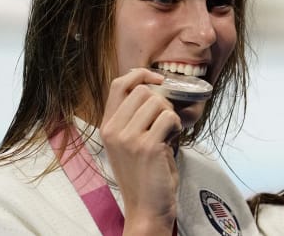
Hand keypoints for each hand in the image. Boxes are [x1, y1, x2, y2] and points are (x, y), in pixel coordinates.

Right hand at [100, 68, 180, 234]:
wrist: (146, 208)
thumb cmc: (144, 175)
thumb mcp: (130, 143)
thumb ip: (135, 117)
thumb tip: (156, 88)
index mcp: (107, 126)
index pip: (118, 84)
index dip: (140, 74)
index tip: (157, 78)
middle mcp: (113, 130)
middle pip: (143, 90)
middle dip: (162, 100)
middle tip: (166, 120)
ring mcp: (129, 138)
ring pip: (158, 102)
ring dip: (171, 114)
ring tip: (168, 133)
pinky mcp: (147, 146)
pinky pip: (169, 118)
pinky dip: (177, 126)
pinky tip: (173, 140)